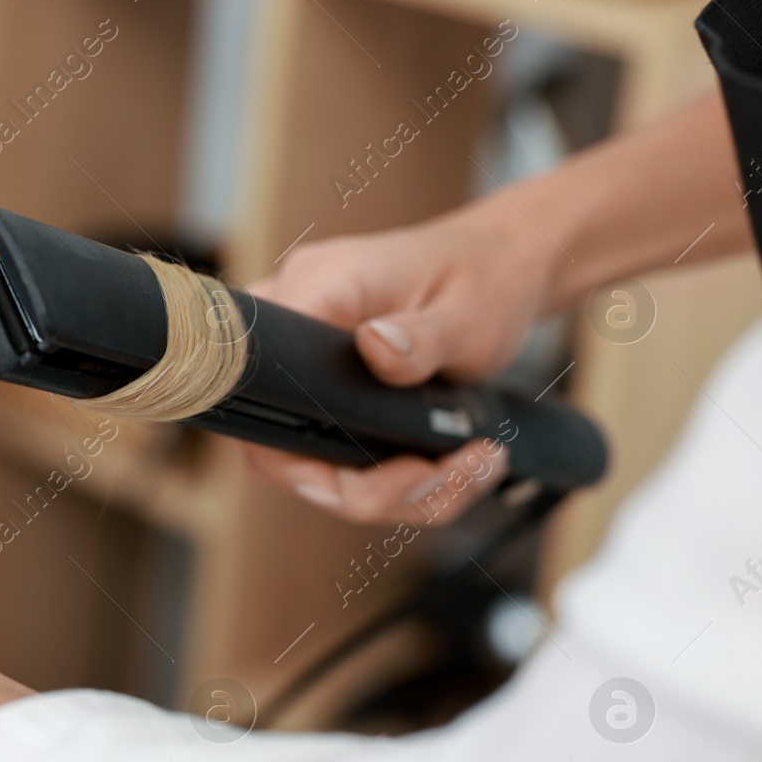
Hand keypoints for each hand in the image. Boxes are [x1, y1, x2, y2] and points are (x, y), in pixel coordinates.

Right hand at [245, 199, 560, 524]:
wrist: (498, 268)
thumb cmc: (483, 278)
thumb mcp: (469, 310)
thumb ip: (423, 336)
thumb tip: (375, 347)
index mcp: (316, 289)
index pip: (263, 387)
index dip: (310, 455)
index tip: (398, 469)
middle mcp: (293, 324)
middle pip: (280, 448)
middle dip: (365, 489)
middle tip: (443, 477)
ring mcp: (302, 363)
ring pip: (311, 466)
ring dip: (392, 493)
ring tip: (467, 471)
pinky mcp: (323, 393)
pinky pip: (334, 459)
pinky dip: (393, 483)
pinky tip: (450, 467)